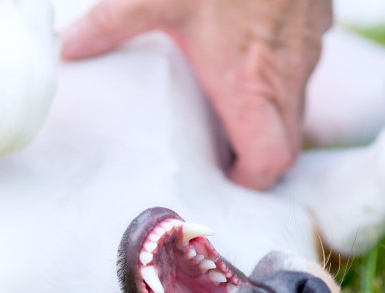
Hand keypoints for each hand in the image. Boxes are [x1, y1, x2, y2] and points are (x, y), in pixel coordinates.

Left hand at [61, 0, 331, 189]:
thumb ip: (109, 26)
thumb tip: (65, 49)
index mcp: (250, 85)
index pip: (270, 161)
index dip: (250, 181)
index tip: (224, 179)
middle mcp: (287, 74)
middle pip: (287, 140)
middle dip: (259, 155)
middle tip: (223, 154)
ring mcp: (309, 47)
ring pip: (298, 101)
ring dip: (271, 112)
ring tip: (233, 106)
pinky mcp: (319, 19)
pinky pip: (305, 62)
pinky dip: (284, 71)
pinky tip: (253, 49)